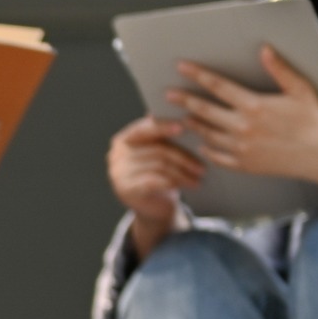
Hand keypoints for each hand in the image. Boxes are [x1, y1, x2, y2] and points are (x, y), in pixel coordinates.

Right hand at [106, 114, 203, 244]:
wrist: (153, 207)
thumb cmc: (160, 175)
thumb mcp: (160, 152)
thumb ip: (162, 135)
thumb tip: (179, 111)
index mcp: (123, 139)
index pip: (144, 128)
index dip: (163, 126)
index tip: (183, 127)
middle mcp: (116, 154)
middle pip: (156, 149)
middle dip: (182, 157)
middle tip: (201, 165)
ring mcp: (118, 173)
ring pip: (159, 166)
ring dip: (183, 172)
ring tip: (199, 177)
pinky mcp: (125, 190)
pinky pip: (155, 181)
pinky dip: (175, 182)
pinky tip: (189, 184)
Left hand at [167, 49, 317, 186]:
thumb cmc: (314, 120)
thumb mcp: (300, 89)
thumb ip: (280, 69)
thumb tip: (264, 49)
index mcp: (254, 106)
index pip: (218, 86)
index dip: (198, 75)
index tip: (181, 66)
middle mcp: (243, 128)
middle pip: (205, 111)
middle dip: (184, 100)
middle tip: (168, 94)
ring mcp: (242, 148)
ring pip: (208, 134)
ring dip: (193, 124)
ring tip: (182, 116)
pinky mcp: (245, 165)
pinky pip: (218, 157)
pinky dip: (207, 149)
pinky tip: (202, 143)